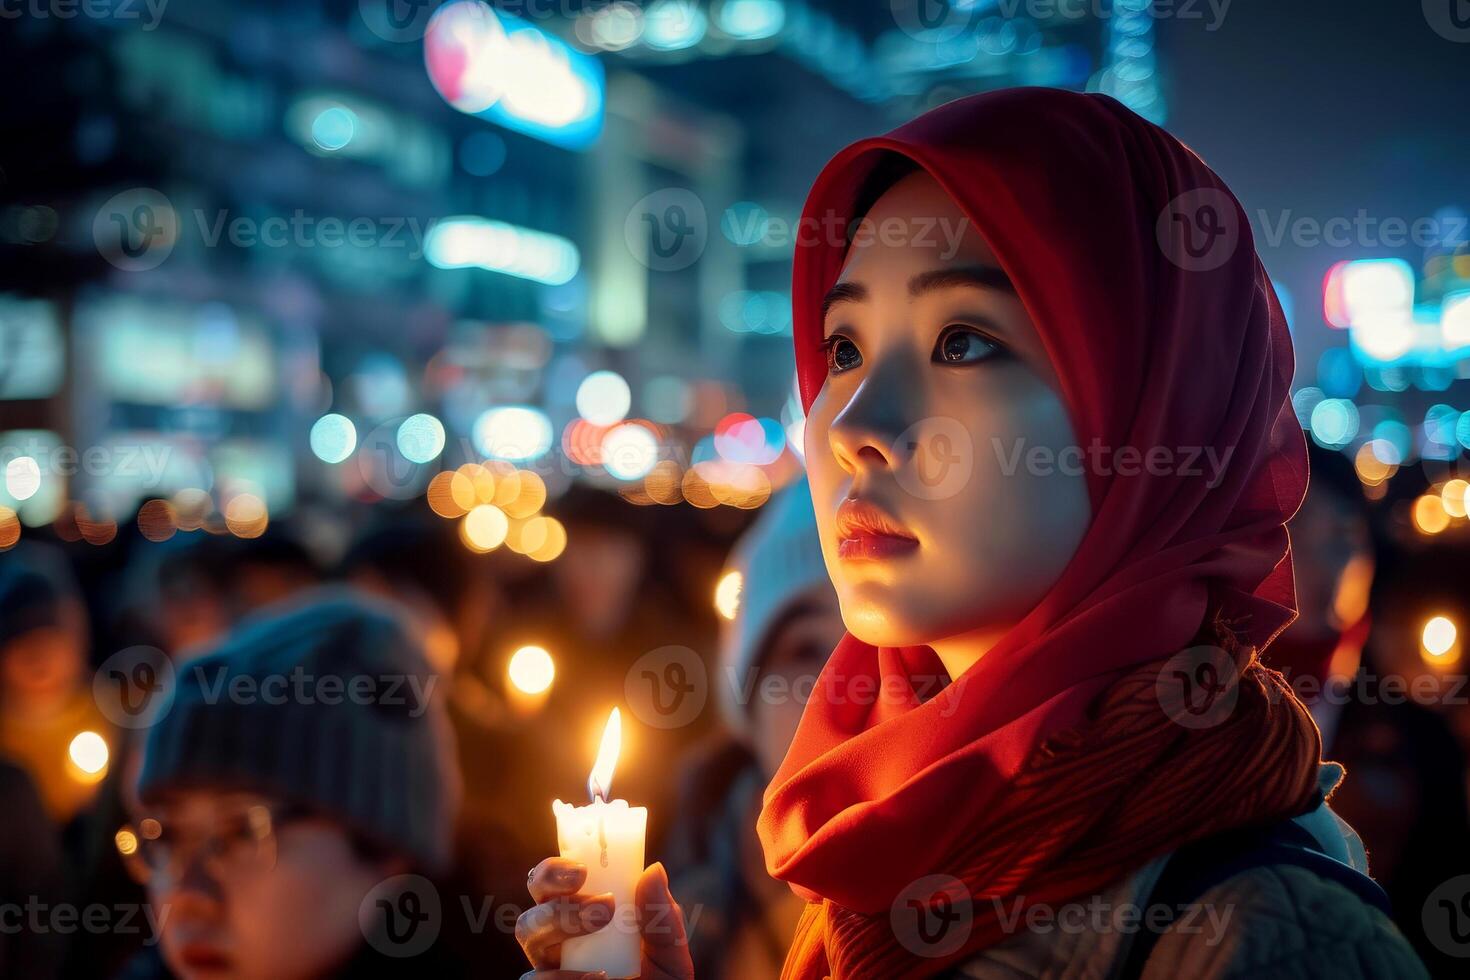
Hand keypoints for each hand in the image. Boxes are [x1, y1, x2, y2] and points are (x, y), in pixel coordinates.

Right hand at [517, 857, 694, 979]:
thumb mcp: (669, 953)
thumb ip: (662, 917)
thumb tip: (653, 870)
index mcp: (579, 917)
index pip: (553, 884)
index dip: (556, 869)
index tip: (583, 869)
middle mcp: (555, 944)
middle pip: (531, 906)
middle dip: (555, 897)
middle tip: (602, 904)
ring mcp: (548, 972)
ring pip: (527, 936)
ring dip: (560, 927)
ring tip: (603, 936)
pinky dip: (564, 978)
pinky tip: (599, 977)